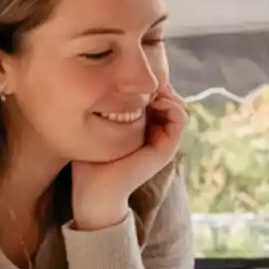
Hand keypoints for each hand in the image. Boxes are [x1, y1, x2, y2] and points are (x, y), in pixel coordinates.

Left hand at [65, 89, 187, 233]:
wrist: (94, 192)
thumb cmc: (89, 162)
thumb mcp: (94, 129)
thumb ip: (101, 110)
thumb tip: (98, 82)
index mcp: (141, 130)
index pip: (154, 98)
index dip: (147, 83)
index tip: (130, 75)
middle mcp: (155, 134)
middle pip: (167, 98)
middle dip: (158, 84)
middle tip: (142, 76)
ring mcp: (163, 142)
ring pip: (177, 105)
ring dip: (167, 91)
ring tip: (149, 87)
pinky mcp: (166, 149)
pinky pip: (180, 119)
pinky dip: (172, 105)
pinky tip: (154, 99)